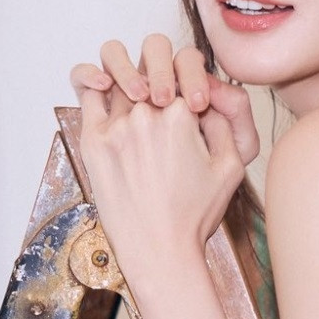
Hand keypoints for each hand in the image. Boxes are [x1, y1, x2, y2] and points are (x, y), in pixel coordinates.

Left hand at [68, 35, 250, 272]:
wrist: (160, 251)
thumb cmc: (195, 214)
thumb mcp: (231, 166)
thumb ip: (225, 121)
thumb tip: (210, 95)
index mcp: (183, 113)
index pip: (185, 70)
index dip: (189, 82)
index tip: (191, 107)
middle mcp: (148, 113)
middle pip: (152, 67)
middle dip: (160, 73)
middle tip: (162, 95)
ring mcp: (117, 125)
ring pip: (119, 74)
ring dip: (129, 77)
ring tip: (136, 92)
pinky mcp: (93, 140)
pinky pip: (87, 91)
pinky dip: (93, 79)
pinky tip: (102, 85)